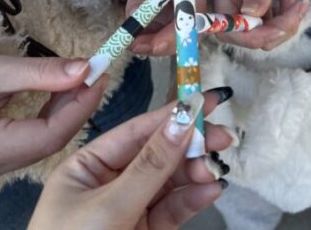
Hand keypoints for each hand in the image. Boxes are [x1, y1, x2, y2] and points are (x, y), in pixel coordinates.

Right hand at [0, 56, 105, 174]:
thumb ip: (39, 73)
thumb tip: (84, 69)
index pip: (53, 136)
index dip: (82, 106)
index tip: (101, 76)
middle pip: (52, 139)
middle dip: (78, 104)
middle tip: (97, 72)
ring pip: (44, 139)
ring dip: (66, 107)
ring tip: (82, 75)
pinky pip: (32, 136)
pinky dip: (50, 112)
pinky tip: (59, 89)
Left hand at [29, 91, 233, 229]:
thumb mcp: (110, 207)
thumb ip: (150, 166)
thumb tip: (183, 120)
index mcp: (87, 167)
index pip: (136, 132)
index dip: (171, 115)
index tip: (205, 101)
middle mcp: (109, 183)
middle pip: (156, 154)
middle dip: (189, 145)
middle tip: (223, 138)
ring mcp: (128, 209)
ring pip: (169, 182)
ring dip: (195, 173)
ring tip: (215, 170)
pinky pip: (172, 209)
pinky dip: (193, 199)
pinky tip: (212, 190)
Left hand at [122, 0, 206, 56]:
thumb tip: (133, 18)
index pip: (192, 16)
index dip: (176, 33)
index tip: (155, 45)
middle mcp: (194, 8)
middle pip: (188, 34)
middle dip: (162, 45)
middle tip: (133, 46)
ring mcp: (185, 20)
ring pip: (176, 42)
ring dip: (153, 46)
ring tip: (128, 42)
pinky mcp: (174, 27)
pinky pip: (166, 40)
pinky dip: (150, 43)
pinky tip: (134, 38)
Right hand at [214, 0, 308, 50]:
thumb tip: (251, 14)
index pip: (230, 31)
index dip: (255, 36)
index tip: (280, 28)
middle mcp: (232, 9)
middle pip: (251, 37)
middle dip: (278, 29)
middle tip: (297, 9)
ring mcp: (246, 13)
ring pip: (267, 35)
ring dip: (287, 23)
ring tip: (298, 1)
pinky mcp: (260, 13)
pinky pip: (274, 26)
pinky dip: (288, 18)